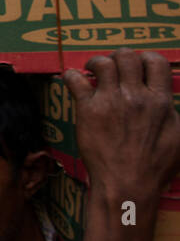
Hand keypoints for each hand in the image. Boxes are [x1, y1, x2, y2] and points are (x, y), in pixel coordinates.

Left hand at [64, 49, 179, 197]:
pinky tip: (73, 80)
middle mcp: (136, 96)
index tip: (138, 66)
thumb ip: (171, 114)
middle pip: (127, 56)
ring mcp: (111, 101)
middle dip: (119, 57)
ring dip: (96, 62)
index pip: (155, 62)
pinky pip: (75, 80)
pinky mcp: (88, 109)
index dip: (145, 58)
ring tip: (92, 70)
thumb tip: (167, 102)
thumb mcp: (178, 137)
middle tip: (113, 67)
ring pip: (102, 63)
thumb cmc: (154, 166)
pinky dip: (72, 75)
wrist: (127, 184)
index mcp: (160, 101)